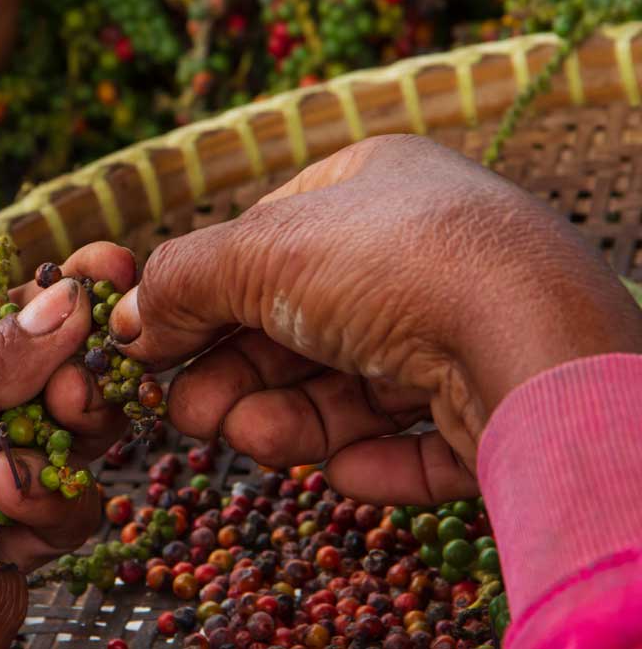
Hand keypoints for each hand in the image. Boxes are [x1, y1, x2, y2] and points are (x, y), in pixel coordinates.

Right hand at [110, 134, 641, 504]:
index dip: (206, 299)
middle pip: (299, 328)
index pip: (266, 246)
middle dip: (239, 375)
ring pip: (345, 389)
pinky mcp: (487, 406)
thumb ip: (181, 280)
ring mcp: (460, 330)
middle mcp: (419, 254)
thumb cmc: (391, 266)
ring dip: (289, 422)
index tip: (152, 347)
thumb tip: (128, 321)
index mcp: (373, 191)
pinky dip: (368, 459)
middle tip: (190, 416)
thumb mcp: (260, 253)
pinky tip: (345, 469)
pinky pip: (409, 438)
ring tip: (252, 439)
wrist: (532, 342)